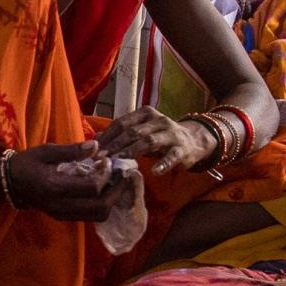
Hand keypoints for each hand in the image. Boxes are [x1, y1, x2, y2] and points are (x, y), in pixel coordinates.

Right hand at [6, 142, 126, 222]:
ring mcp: (63, 214)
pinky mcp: (65, 217)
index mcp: (55, 187)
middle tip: (122, 176)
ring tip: (116, 183)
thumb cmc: (27, 163)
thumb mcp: (47, 151)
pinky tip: (105, 190)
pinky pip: (91, 216)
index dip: (106, 175)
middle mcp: (61, 206)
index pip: (91, 188)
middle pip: (100, 208)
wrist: (10, 183)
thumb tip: (96, 146)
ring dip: (112, 200)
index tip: (109, 162)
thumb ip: (72, 151)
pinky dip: (103, 205)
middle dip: (116, 192)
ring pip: (98, 215)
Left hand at [96, 106, 216, 171]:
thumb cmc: (160, 139)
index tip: (93, 150)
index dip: (107, 137)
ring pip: (149, 140)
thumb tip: (95, 141)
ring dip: (132, 151)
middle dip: (115, 145)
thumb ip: (121, 135)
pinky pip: (172, 156)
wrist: (193, 141)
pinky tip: (155, 172)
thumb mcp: (141, 133)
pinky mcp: (182, 148)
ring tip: (119, 161)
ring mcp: (171, 133)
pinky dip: (163, 163)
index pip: (121, 123)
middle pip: (132, 131)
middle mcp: (158, 120)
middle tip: (101, 159)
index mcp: (145, 114)